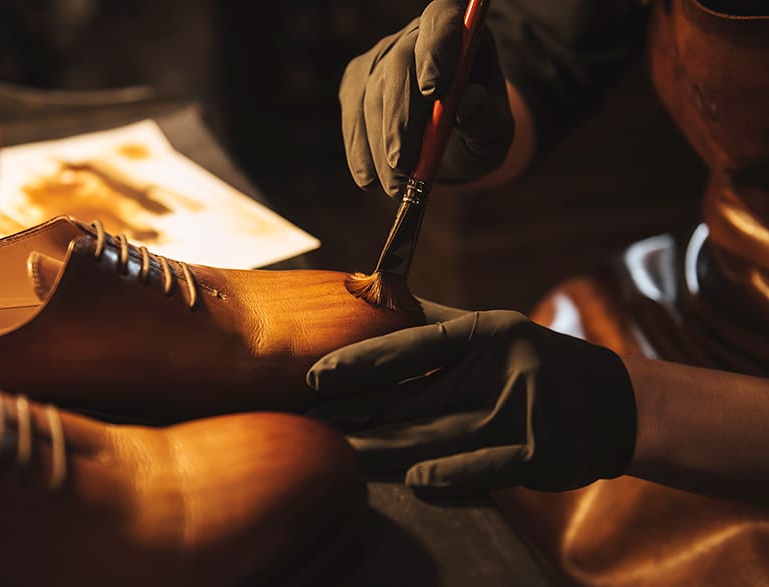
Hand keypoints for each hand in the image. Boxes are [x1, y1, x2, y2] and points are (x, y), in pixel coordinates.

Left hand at [307, 310, 636, 495]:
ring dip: (384, 448)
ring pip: (440, 434)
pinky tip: (413, 481)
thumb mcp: (492, 330)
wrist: (613, 404)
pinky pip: (486, 467)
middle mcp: (503, 366)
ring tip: (339, 452)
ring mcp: (524, 410)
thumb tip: (377, 299)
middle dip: (357, 410)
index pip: (412, 345)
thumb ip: (435, 322)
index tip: (315, 376)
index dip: (361, 360)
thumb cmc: (535, 361)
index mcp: (486, 331)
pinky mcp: (542, 454)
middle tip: (310, 421)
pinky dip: (450, 475)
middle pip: (416, 394)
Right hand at [339, 0, 513, 197]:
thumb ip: (486, 118)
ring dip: (380, 145)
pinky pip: (352, 116)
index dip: (436, 48)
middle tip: (403, 164)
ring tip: (395, 186)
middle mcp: (416, 37)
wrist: (453, 145)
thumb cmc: (478, 130)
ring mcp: (382, 59)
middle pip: (400, 65)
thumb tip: (466, 104)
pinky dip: (359, 152)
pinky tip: (369, 180)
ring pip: (372, 95)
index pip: (443, 20)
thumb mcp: (495, 132)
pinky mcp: (357, 84)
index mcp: (460, 32)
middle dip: (400, 118)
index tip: (433, 90)